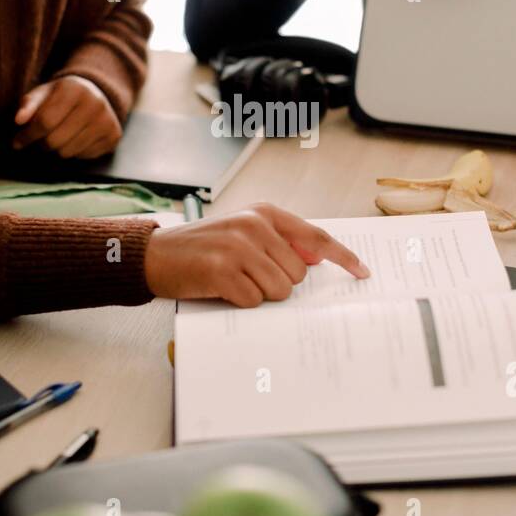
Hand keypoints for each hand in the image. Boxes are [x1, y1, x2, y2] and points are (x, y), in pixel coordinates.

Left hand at [12, 75, 121, 158]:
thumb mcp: (43, 93)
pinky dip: (74, 151)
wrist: (95, 94)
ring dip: (57, 149)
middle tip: (39, 139)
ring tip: (58, 137)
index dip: (27, 135)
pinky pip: (83, 157)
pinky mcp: (114, 136)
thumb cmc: (62, 96)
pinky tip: (75, 138)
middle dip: (41, 143)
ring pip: (67, 152)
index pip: (44, 122)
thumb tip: (19, 120)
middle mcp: (95, 103)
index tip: (18, 141)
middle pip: (55, 141)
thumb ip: (28, 105)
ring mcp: (107, 121)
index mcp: (74, 88)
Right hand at [143, 203, 370, 306]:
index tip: (362, 271)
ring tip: (234, 281)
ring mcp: (238, 247)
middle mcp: (254, 225)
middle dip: (279, 283)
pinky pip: (253, 301)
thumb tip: (316, 258)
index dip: (343, 256)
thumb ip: (280, 242)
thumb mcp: (244, 234)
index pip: (316, 236)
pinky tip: (221, 289)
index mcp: (264, 213)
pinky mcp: (222, 270)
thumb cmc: (202, 249)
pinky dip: (240, 302)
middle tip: (249, 275)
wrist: (154, 255)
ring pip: (280, 289)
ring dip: (260, 294)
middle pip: (298, 273)